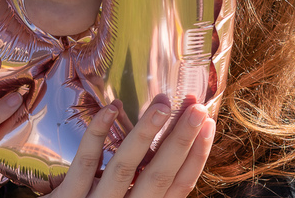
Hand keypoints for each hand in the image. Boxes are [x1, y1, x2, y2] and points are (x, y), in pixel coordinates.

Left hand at [57, 99, 214, 197]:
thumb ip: (146, 194)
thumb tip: (176, 162)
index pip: (179, 186)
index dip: (196, 156)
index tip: (209, 125)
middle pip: (159, 175)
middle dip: (180, 140)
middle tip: (196, 107)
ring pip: (124, 166)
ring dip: (146, 134)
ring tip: (163, 105)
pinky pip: (84, 163)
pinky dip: (97, 134)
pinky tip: (111, 108)